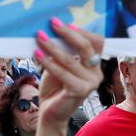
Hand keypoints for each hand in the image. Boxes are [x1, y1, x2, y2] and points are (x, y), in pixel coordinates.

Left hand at [34, 21, 102, 135]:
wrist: (50, 112)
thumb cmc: (54, 87)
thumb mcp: (59, 64)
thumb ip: (62, 51)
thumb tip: (53, 29)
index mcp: (94, 65)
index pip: (97, 42)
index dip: (83, 31)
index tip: (65, 23)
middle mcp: (96, 73)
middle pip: (87, 47)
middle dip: (68, 33)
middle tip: (52, 23)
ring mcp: (90, 83)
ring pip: (71, 60)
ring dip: (53, 46)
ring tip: (39, 37)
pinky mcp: (79, 91)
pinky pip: (62, 73)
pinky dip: (49, 62)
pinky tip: (37, 54)